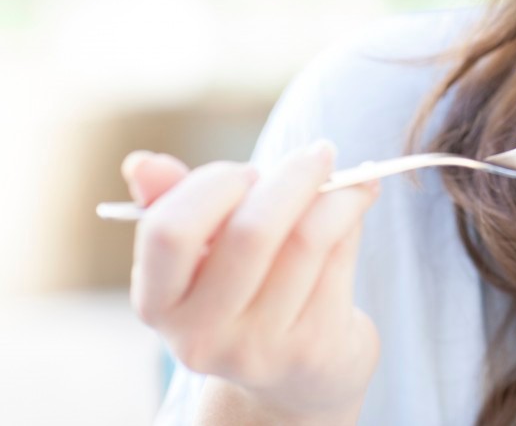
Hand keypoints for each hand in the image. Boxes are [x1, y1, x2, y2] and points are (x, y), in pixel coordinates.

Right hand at [123, 141, 380, 421]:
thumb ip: (175, 203)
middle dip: (293, 176)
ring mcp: (258, 348)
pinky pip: (340, 258)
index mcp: (157, 302)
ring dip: (337, 192)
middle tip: (317, 154)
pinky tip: (362, 197)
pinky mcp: (312, 348)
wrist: (300, 372)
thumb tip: (142, 163)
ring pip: (307, 239)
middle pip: (252, 232)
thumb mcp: (205, 250)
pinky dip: (355, 213)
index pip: (169, 231)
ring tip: (347, 176)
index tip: (249, 170)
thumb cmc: (248, 287)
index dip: (214, 184)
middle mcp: (200, 335)